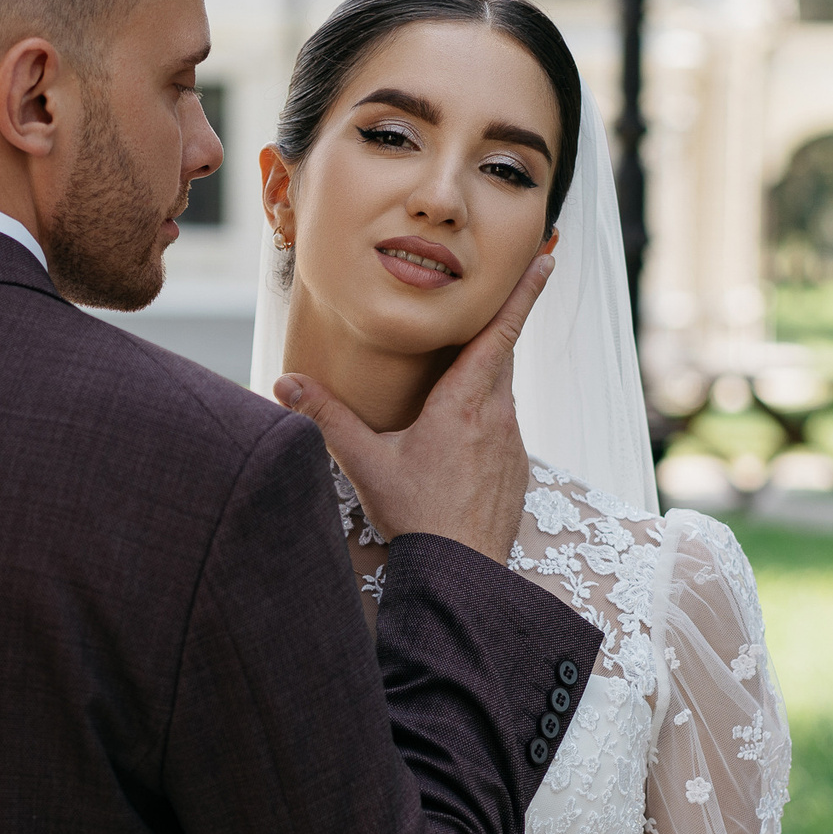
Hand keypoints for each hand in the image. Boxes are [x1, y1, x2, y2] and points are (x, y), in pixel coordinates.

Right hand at [274, 253, 552, 563]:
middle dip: (495, 327)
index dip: (523, 293)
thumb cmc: (416, 516)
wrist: (461, 572)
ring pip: (501, 392)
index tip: (546, 261)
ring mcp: (512, 443)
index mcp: (464, 402)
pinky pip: (503, 426)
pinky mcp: (516, 468)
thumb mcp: (365, 463)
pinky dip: (486, 416)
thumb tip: (285, 384)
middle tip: (492, 300)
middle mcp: (496, 415)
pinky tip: (459, 438)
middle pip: (501, 356)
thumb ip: (327, 418)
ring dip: (484, 377)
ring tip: (456, 377)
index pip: (500, 332)